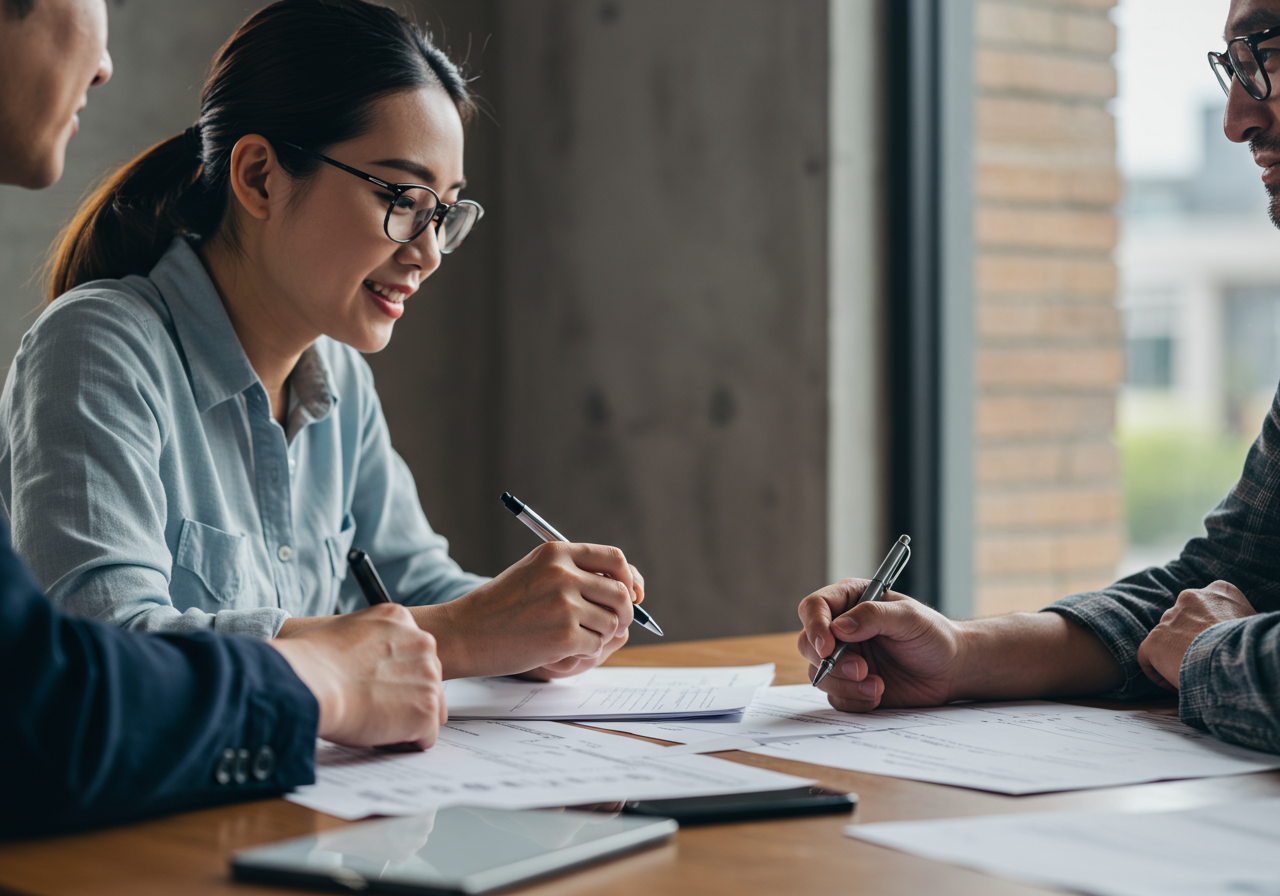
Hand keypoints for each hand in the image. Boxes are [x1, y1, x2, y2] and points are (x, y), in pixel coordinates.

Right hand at [269, 603, 446, 749]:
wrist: (308, 683)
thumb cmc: (308, 662)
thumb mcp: (343, 629)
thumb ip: (368, 641)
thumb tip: (365, 659)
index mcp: (400, 620)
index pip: (413, 653)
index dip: (394, 676)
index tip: (374, 685)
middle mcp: (421, 643)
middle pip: (428, 680)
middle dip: (406, 697)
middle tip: (372, 706)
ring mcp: (428, 676)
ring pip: (431, 709)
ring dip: (407, 719)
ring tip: (373, 720)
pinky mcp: (427, 709)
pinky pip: (426, 736)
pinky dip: (405, 742)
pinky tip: (378, 734)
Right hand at [431, 542, 638, 677]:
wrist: (465, 632)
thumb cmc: (500, 607)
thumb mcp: (535, 573)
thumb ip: (575, 573)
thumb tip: (628, 588)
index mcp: (557, 553)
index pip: (615, 559)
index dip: (630, 579)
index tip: (633, 595)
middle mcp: (563, 573)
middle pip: (621, 592)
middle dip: (625, 613)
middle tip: (616, 625)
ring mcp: (564, 604)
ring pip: (611, 622)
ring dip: (601, 635)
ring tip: (573, 637)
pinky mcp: (564, 635)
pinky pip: (596, 644)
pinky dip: (586, 651)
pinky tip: (560, 649)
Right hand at [797, 579, 963, 711]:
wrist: (951, 670)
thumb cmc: (933, 636)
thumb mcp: (909, 617)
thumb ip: (873, 616)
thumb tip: (839, 627)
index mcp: (850, 601)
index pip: (814, 608)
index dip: (815, 626)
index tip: (828, 647)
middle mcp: (840, 630)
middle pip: (808, 643)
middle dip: (831, 662)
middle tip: (862, 670)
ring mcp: (844, 659)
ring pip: (818, 674)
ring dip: (845, 685)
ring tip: (879, 686)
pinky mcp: (850, 686)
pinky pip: (835, 697)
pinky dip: (854, 700)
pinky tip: (878, 694)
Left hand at [1137, 580, 1255, 691]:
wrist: (1238, 660)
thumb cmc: (1253, 647)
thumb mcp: (1253, 624)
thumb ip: (1237, 621)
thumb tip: (1235, 632)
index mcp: (1220, 591)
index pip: (1207, 605)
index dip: (1209, 627)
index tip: (1216, 644)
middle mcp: (1191, 597)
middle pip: (1183, 620)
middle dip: (1189, 640)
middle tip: (1204, 662)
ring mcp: (1170, 617)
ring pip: (1166, 638)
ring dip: (1175, 656)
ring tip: (1194, 675)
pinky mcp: (1154, 639)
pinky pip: (1147, 656)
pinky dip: (1157, 671)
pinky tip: (1175, 684)